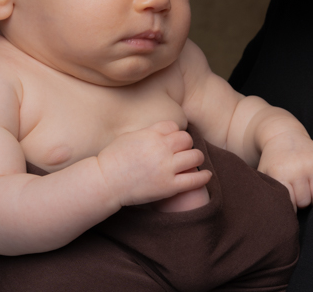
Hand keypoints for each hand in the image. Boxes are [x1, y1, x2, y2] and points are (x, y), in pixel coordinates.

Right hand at [96, 121, 211, 206]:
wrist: (105, 182)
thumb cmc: (113, 159)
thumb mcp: (130, 136)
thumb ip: (150, 131)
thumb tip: (166, 129)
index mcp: (151, 134)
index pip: (174, 126)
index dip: (174, 132)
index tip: (172, 140)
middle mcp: (161, 148)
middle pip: (187, 139)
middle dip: (186, 144)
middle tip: (183, 151)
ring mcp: (166, 168)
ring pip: (195, 156)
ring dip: (196, 158)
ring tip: (193, 161)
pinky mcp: (169, 186)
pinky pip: (194, 179)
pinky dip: (204, 176)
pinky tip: (207, 175)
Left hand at [258, 130, 312, 209]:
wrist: (284, 135)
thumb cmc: (273, 161)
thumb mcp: (264, 175)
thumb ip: (268, 194)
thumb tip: (274, 217)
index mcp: (281, 174)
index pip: (291, 204)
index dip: (289, 207)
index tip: (287, 204)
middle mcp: (299, 169)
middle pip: (305, 202)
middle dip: (301, 201)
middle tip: (295, 193)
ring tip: (305, 189)